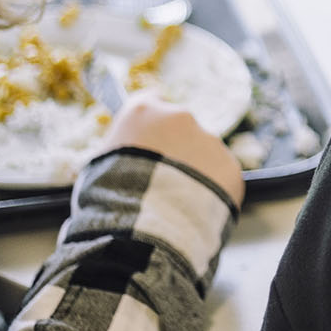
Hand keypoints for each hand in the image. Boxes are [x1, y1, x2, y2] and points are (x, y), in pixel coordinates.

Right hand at [100, 95, 245, 206]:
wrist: (146, 229)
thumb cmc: (110, 200)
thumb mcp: (99, 167)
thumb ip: (122, 151)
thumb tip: (127, 154)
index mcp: (143, 111)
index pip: (151, 100)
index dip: (151, 122)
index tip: (152, 135)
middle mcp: (180, 117)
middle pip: (181, 129)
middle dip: (175, 150)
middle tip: (163, 181)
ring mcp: (209, 140)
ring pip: (203, 153)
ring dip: (195, 171)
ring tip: (178, 202)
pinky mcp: (230, 166)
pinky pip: (221, 175)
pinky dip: (212, 189)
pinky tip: (195, 208)